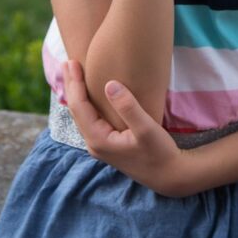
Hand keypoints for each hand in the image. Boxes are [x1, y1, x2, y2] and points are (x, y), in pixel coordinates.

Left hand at [62, 60, 191, 197]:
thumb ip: (128, 107)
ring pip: (82, 114)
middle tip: (67, 62)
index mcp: (99, 140)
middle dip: (72, 85)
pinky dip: (86, 102)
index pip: (79, 107)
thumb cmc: (160, 152)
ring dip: (77, 93)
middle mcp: (94, 143)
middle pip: (76, 110)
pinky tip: (88, 94)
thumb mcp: (146, 129)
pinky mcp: (108, 143)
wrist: (169, 175)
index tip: (73, 62)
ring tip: (73, 74)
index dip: (75, 83)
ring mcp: (100, 145)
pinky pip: (90, 118)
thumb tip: (110, 84)